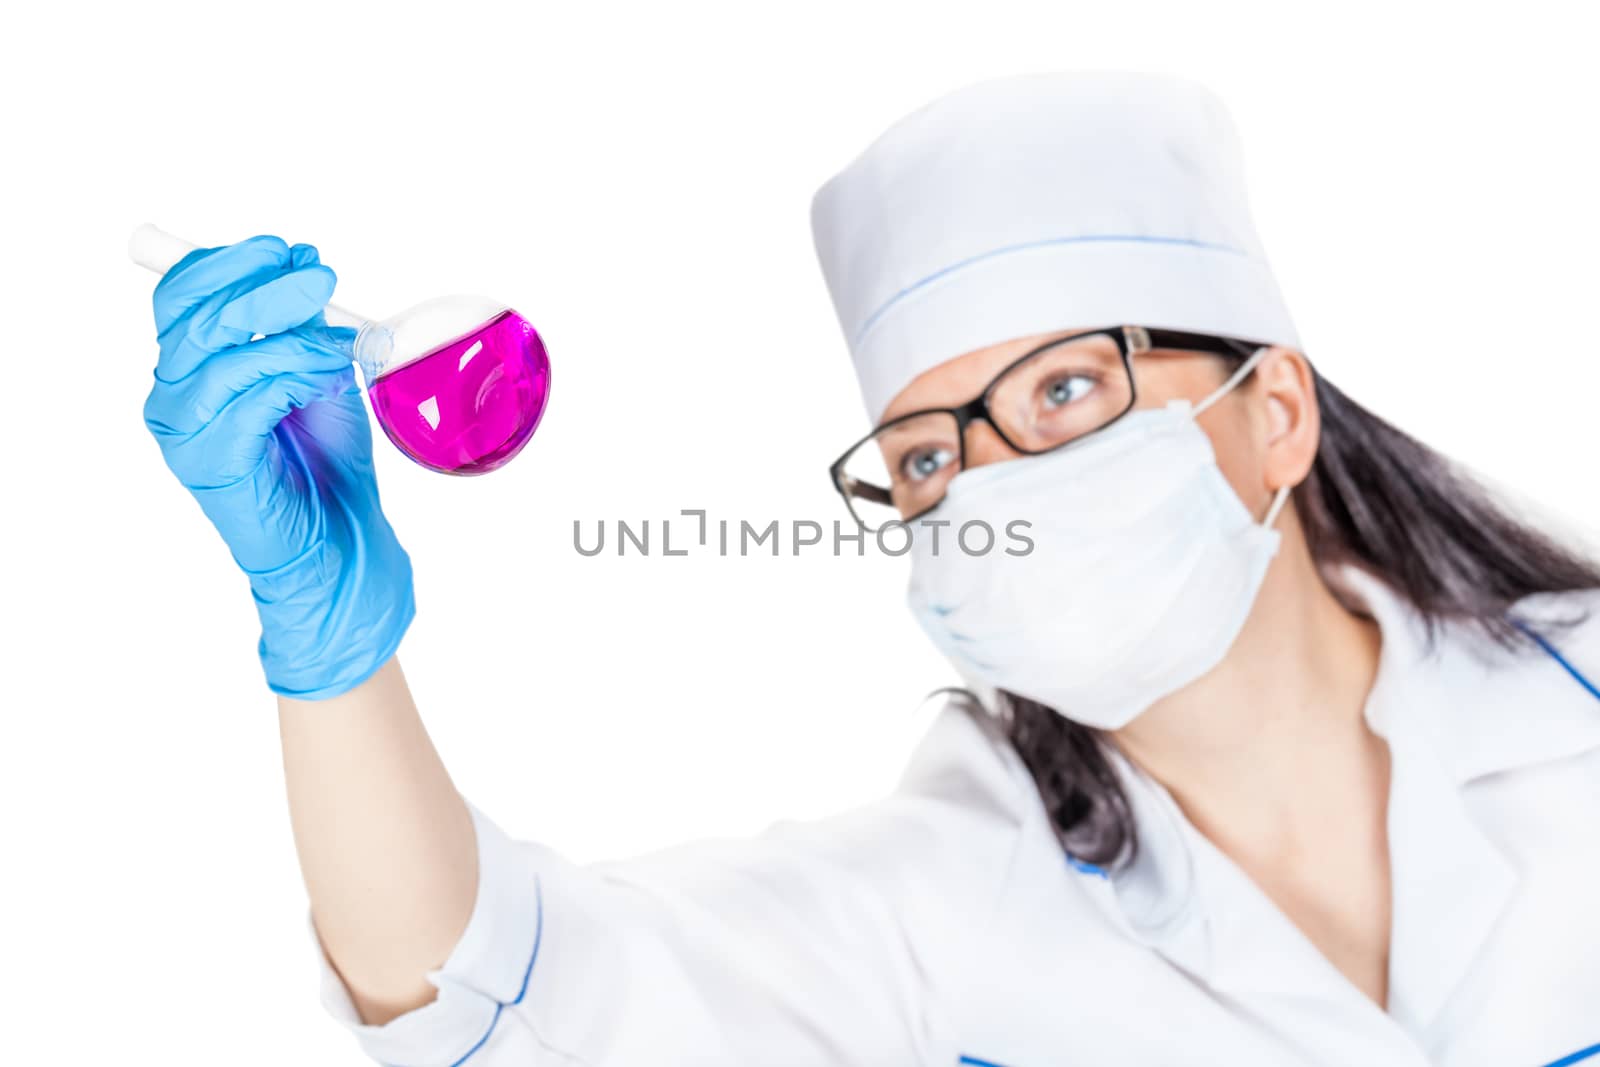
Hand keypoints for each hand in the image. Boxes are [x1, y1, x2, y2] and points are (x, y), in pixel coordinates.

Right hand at [142, 235, 414, 698]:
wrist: (340, 530)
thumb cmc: (325, 454)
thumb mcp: (315, 371)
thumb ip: (299, 324)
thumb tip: (304, 265)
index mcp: (189, 364)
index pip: (182, 293)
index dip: (231, 262)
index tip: (288, 251)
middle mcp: (173, 395)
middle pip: (199, 316)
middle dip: (266, 288)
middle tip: (322, 278)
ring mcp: (185, 431)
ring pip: (225, 356)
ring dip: (292, 338)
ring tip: (341, 344)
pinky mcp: (210, 463)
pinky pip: (248, 400)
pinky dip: (294, 378)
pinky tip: (327, 380)